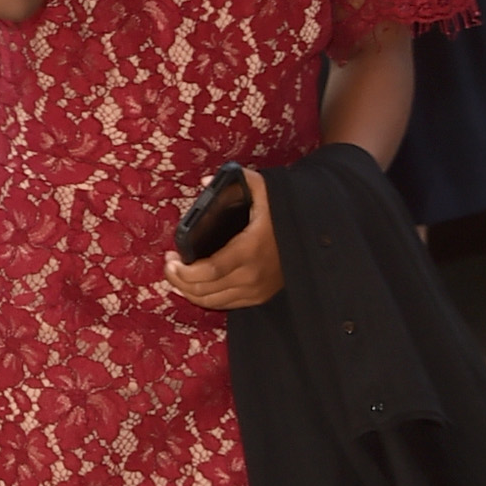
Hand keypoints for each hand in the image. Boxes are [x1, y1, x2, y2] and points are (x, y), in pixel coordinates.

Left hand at [163, 165, 282, 310]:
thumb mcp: (264, 189)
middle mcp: (252, 275)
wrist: (316, 235)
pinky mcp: (259, 296)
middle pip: (205, 290)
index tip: (170, 260)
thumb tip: (206, 181)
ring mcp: (257, 289)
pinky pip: (225, 304)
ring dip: (189, 291)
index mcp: (250, 249)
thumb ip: (235, 181)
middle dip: (179, 280)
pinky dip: (205, 297)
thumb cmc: (285, 211)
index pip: (209, 271)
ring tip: (176, 275)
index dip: (183, 272)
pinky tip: (194, 286)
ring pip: (212, 301)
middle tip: (169, 265)